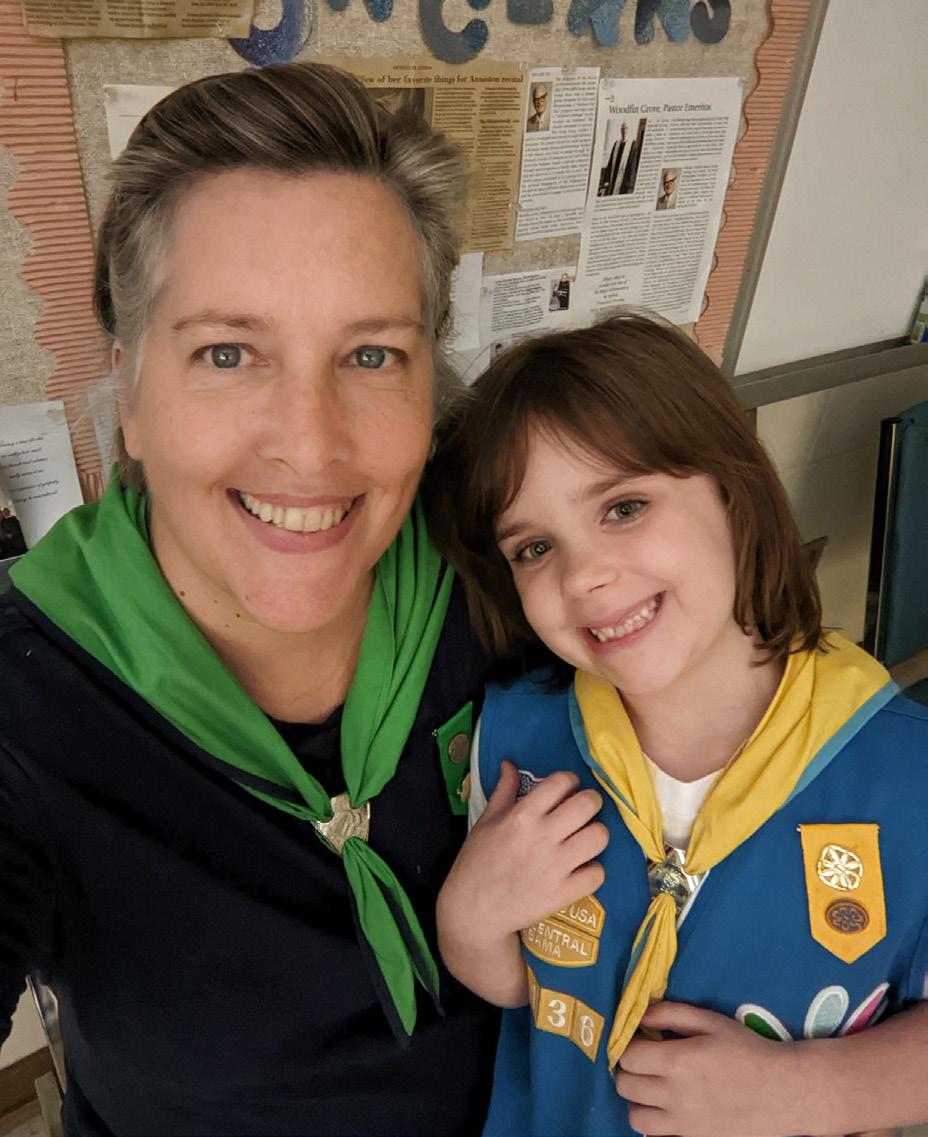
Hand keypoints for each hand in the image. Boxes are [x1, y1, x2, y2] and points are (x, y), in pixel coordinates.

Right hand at [439, 761, 607, 946]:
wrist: (473, 911)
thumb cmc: (476, 862)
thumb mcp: (486, 821)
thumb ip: (504, 791)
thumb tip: (509, 764)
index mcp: (523, 815)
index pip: (561, 782)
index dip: (570, 781)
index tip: (567, 789)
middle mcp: (543, 836)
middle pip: (589, 804)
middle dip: (591, 802)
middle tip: (583, 811)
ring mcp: (556, 866)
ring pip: (600, 836)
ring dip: (595, 835)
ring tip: (584, 840)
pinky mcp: (564, 893)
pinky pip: (598, 874)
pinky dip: (592, 870)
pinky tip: (581, 869)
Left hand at [616, 1001, 803, 1136]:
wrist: (783, 1091)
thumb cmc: (747, 1049)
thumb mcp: (710, 1021)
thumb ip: (670, 1013)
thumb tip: (639, 1015)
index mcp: (677, 1061)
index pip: (627, 1057)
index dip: (627, 1045)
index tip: (638, 1041)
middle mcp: (674, 1096)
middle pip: (625, 1085)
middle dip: (629, 1070)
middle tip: (644, 1061)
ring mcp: (683, 1124)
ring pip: (634, 1116)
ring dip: (637, 1099)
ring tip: (653, 1087)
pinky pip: (656, 1135)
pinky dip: (654, 1122)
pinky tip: (668, 1107)